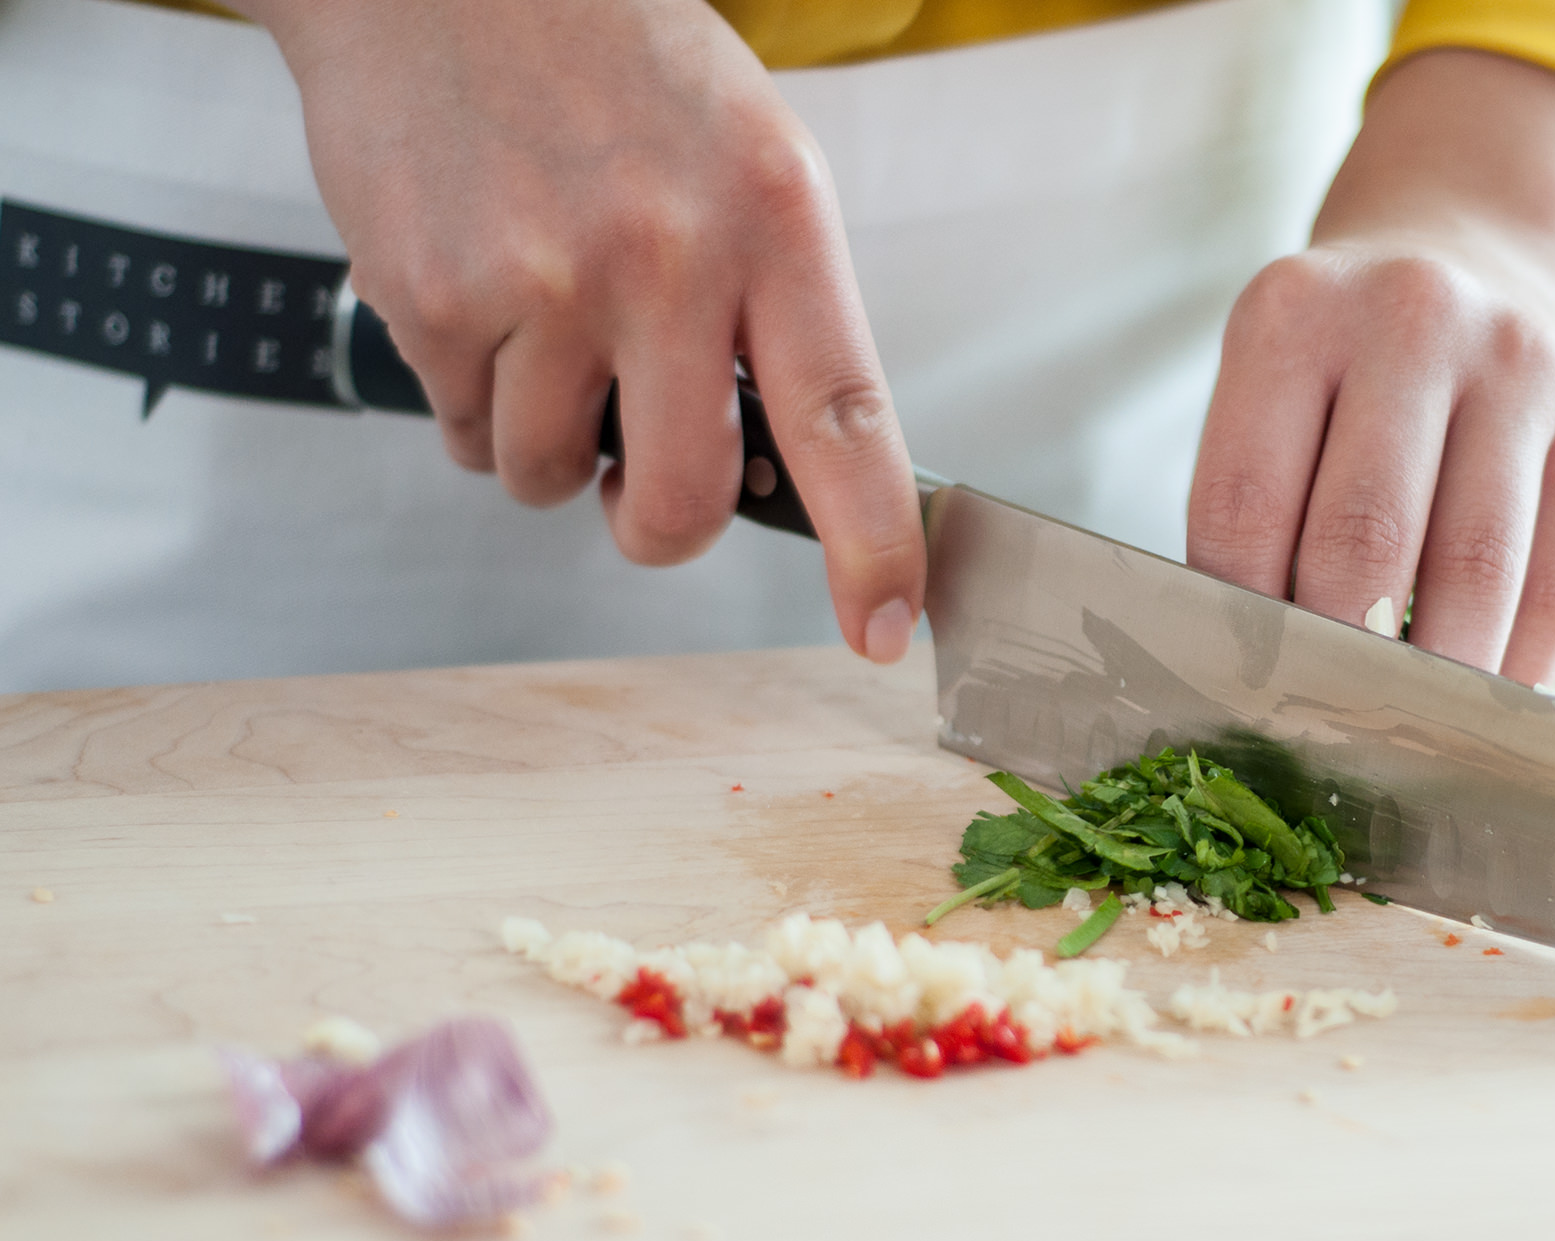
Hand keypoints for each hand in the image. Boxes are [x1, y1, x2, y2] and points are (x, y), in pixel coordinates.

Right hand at [242, 0, 923, 662]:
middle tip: (638, 484)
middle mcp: (667, 257)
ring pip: (548, 480)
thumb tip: (786, 468)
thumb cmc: (611, 62)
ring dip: (546, 447)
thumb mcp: (748, 159)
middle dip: (656, 526)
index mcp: (772, 220)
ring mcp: (544, 281)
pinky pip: (463, 432)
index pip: (846, 422)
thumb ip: (775, 309)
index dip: (871, 546)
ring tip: (545, 331)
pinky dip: (473, 398)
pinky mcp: (436, 297)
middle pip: (681, 502)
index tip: (882, 627)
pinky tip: (483, 300)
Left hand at [1188, 49, 1554, 683]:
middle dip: (1335, 658)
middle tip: (1319, 727)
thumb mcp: (1273, 386)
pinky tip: (1477, 691)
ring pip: (1472, 573)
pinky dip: (1514, 662)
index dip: (1236, 618)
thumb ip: (1256, 508)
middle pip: (1362, 543)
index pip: (1244, 505)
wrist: (1482, 247)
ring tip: (1398, 726)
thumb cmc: (1348, 363)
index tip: (1239, 686)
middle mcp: (1415, 317)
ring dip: (1431, 678)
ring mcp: (1527, 364)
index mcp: (1295, 314)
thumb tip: (1261, 674)